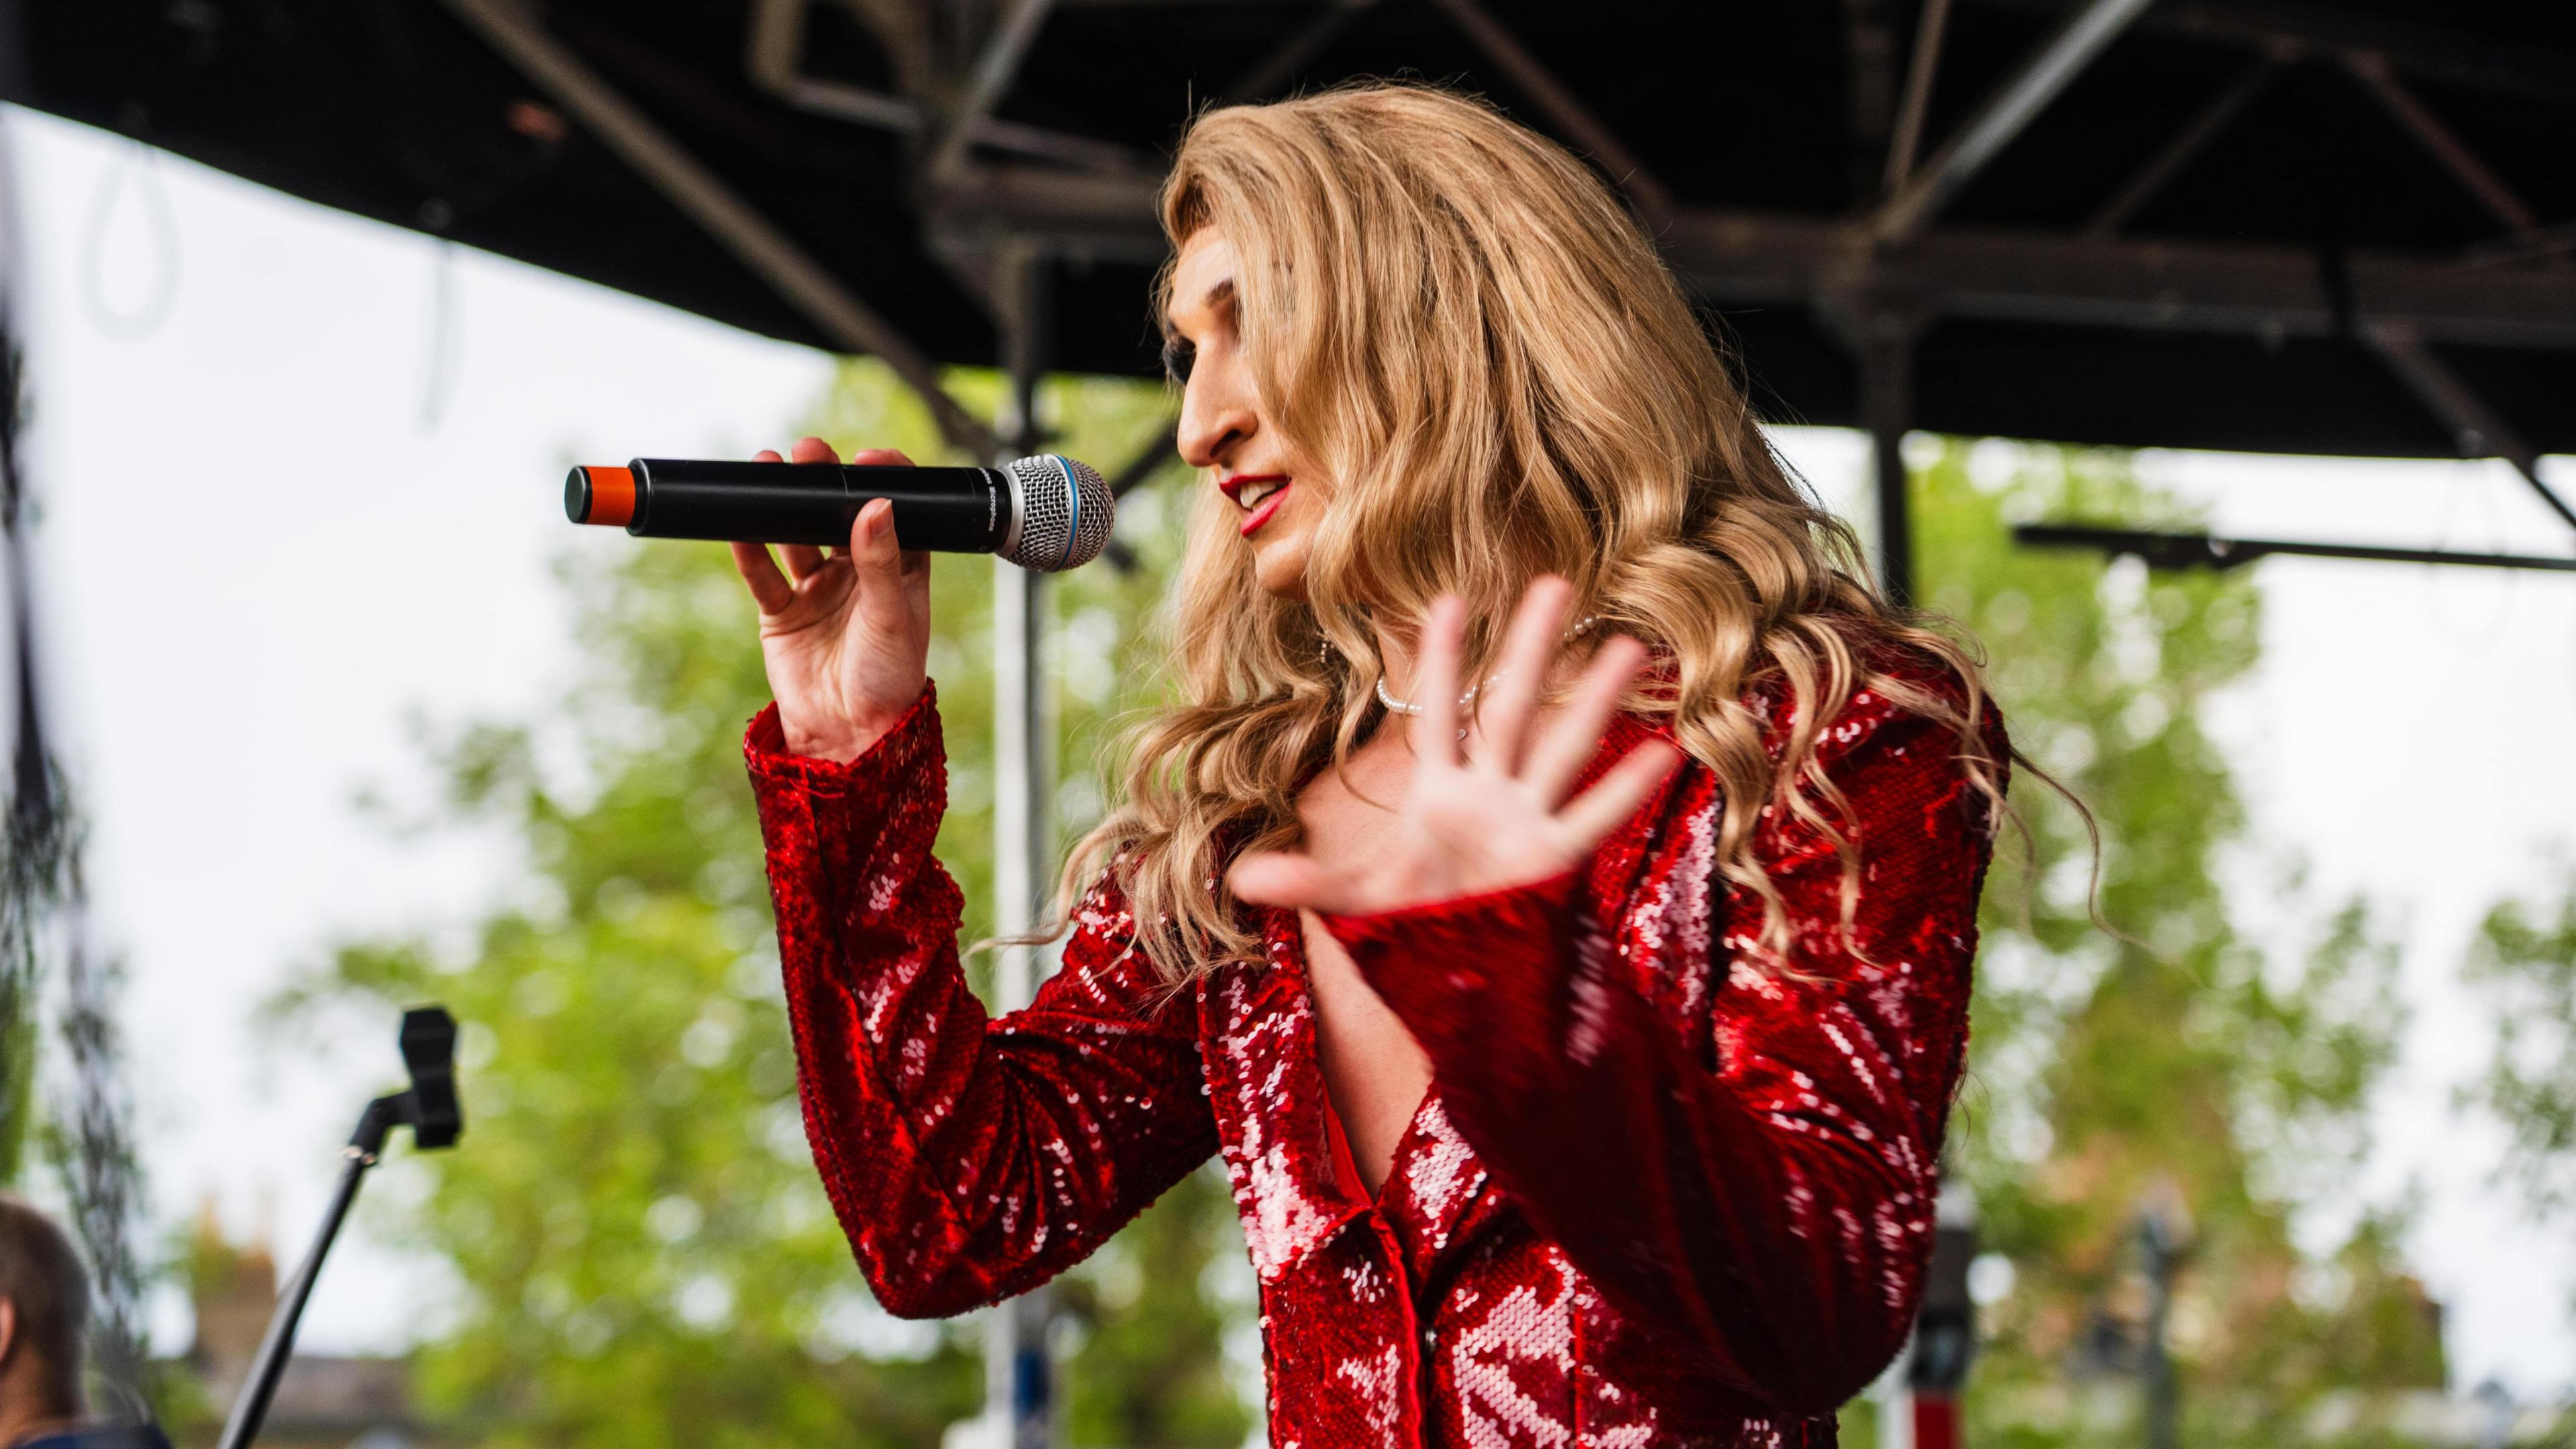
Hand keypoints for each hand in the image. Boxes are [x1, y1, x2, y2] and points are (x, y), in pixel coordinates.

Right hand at [730, 438, 931, 761]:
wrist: (848, 735)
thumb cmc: (888, 680)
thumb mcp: (893, 616)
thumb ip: (882, 562)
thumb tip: (878, 505)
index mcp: (898, 569)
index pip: (892, 511)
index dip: (881, 480)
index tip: (869, 455)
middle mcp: (857, 573)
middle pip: (837, 514)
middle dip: (823, 479)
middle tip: (809, 450)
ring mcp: (816, 589)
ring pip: (795, 534)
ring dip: (782, 502)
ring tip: (768, 464)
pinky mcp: (781, 612)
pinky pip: (763, 573)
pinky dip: (750, 548)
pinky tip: (741, 523)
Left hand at [1228, 577, 1681, 916]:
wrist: (1459, 985)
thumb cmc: (1414, 933)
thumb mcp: (1355, 905)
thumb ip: (1309, 883)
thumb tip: (1241, 876)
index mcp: (1439, 793)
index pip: (1438, 710)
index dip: (1441, 658)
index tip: (1450, 599)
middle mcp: (1488, 796)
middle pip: (1511, 706)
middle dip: (1529, 648)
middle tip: (1554, 583)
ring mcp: (1526, 823)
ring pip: (1562, 747)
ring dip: (1594, 699)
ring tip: (1627, 645)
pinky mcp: (1553, 863)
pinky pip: (1592, 819)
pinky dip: (1626, 790)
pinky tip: (1665, 752)